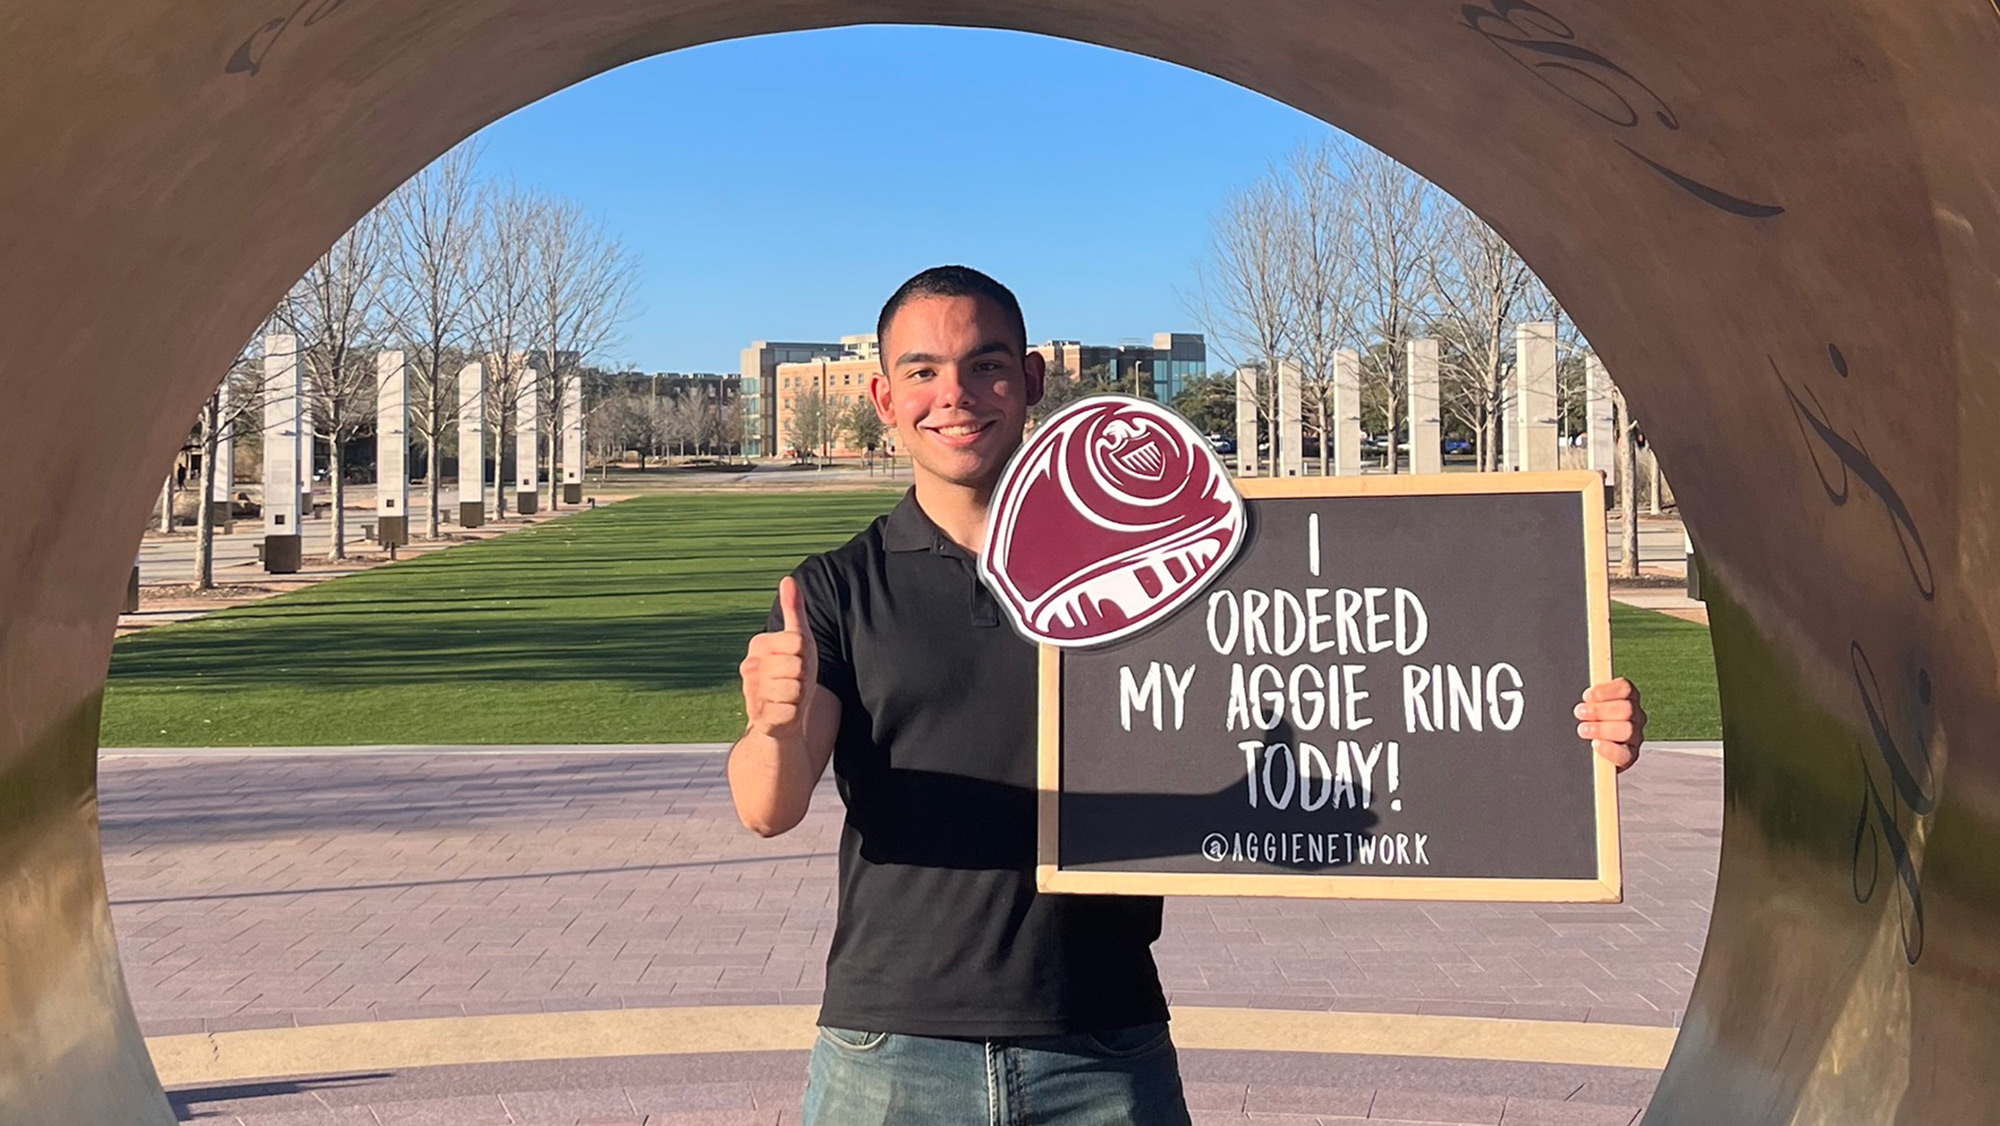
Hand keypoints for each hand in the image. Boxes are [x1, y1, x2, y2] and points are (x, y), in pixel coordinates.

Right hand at [740, 575, 816, 738]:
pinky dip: (793, 714)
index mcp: (758, 644)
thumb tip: (788, 579)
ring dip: (799, 697)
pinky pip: (790, 711)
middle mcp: (749, 666)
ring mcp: (751, 692)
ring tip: (790, 697)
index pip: (797, 641)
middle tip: (795, 682)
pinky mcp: (757, 716)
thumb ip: (793, 611)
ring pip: (794, 690)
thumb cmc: (793, 674)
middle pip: (797, 666)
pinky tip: (785, 712)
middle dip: (803, 677)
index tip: (798, 661)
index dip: (805, 655)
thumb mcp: (798, 641)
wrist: (782, 716)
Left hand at [1576, 678, 1644, 771]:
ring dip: (1602, 729)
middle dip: (1600, 710)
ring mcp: (1635, 736)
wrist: (1589, 749)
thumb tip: (1585, 697)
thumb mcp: (1588, 706)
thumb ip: (1589, 699)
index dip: (1606, 691)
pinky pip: (1625, 753)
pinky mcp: (1630, 755)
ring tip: (1583, 729)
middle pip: (1626, 709)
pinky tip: (1596, 744)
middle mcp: (1635, 716)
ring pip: (1627, 730)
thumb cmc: (1587, 721)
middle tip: (1580, 712)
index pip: (1625, 689)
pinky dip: (1609, 749)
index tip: (1587, 696)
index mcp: (1627, 698)